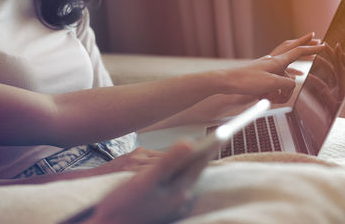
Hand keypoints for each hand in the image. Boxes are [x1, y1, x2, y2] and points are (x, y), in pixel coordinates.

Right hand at [84, 141, 207, 223]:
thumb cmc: (121, 204)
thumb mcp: (144, 179)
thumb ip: (168, 161)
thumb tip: (189, 143)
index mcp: (179, 191)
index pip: (199, 163)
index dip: (210, 147)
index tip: (222, 134)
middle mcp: (179, 200)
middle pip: (194, 171)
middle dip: (201, 156)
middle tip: (215, 140)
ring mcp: (172, 206)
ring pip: (186, 179)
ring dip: (191, 165)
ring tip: (199, 152)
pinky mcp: (164, 209)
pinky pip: (177, 188)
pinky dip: (180, 177)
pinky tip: (177, 172)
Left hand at [221, 33, 324, 102]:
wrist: (227, 82)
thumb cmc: (246, 81)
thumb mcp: (271, 84)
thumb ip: (286, 84)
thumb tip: (294, 85)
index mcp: (277, 61)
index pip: (299, 51)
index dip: (312, 48)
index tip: (323, 45)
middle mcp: (272, 60)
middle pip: (291, 47)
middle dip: (304, 43)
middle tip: (314, 37)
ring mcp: (265, 65)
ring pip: (284, 58)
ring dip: (295, 54)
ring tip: (304, 53)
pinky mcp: (260, 73)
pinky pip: (277, 69)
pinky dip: (286, 70)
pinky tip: (287, 74)